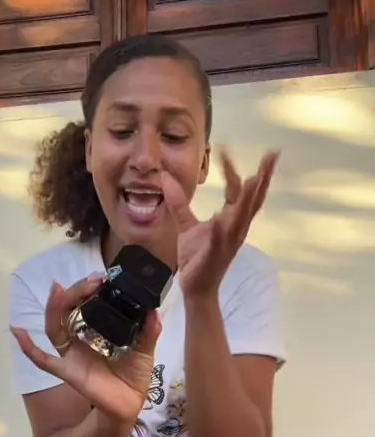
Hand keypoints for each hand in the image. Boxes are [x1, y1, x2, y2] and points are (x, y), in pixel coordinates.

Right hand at [11, 274, 160, 422]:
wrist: (131, 403)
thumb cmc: (133, 375)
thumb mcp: (145, 348)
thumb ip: (149, 330)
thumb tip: (154, 310)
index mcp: (94, 332)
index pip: (84, 306)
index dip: (87, 290)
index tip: (100, 278)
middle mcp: (79, 340)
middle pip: (66, 311)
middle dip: (74, 293)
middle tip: (91, 281)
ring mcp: (71, 355)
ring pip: (54, 328)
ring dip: (54, 307)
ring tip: (58, 288)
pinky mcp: (68, 371)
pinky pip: (43, 360)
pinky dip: (28, 347)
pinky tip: (17, 331)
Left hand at [162, 149, 278, 299]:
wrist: (196, 288)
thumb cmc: (197, 258)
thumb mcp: (186, 225)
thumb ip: (179, 203)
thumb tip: (165, 179)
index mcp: (230, 220)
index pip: (235, 190)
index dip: (232, 170)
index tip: (225, 149)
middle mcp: (235, 228)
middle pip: (252, 199)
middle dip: (262, 178)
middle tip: (271, 156)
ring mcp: (227, 241)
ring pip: (241, 217)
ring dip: (248, 198)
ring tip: (255, 178)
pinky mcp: (215, 255)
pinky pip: (219, 240)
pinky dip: (220, 230)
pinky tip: (220, 217)